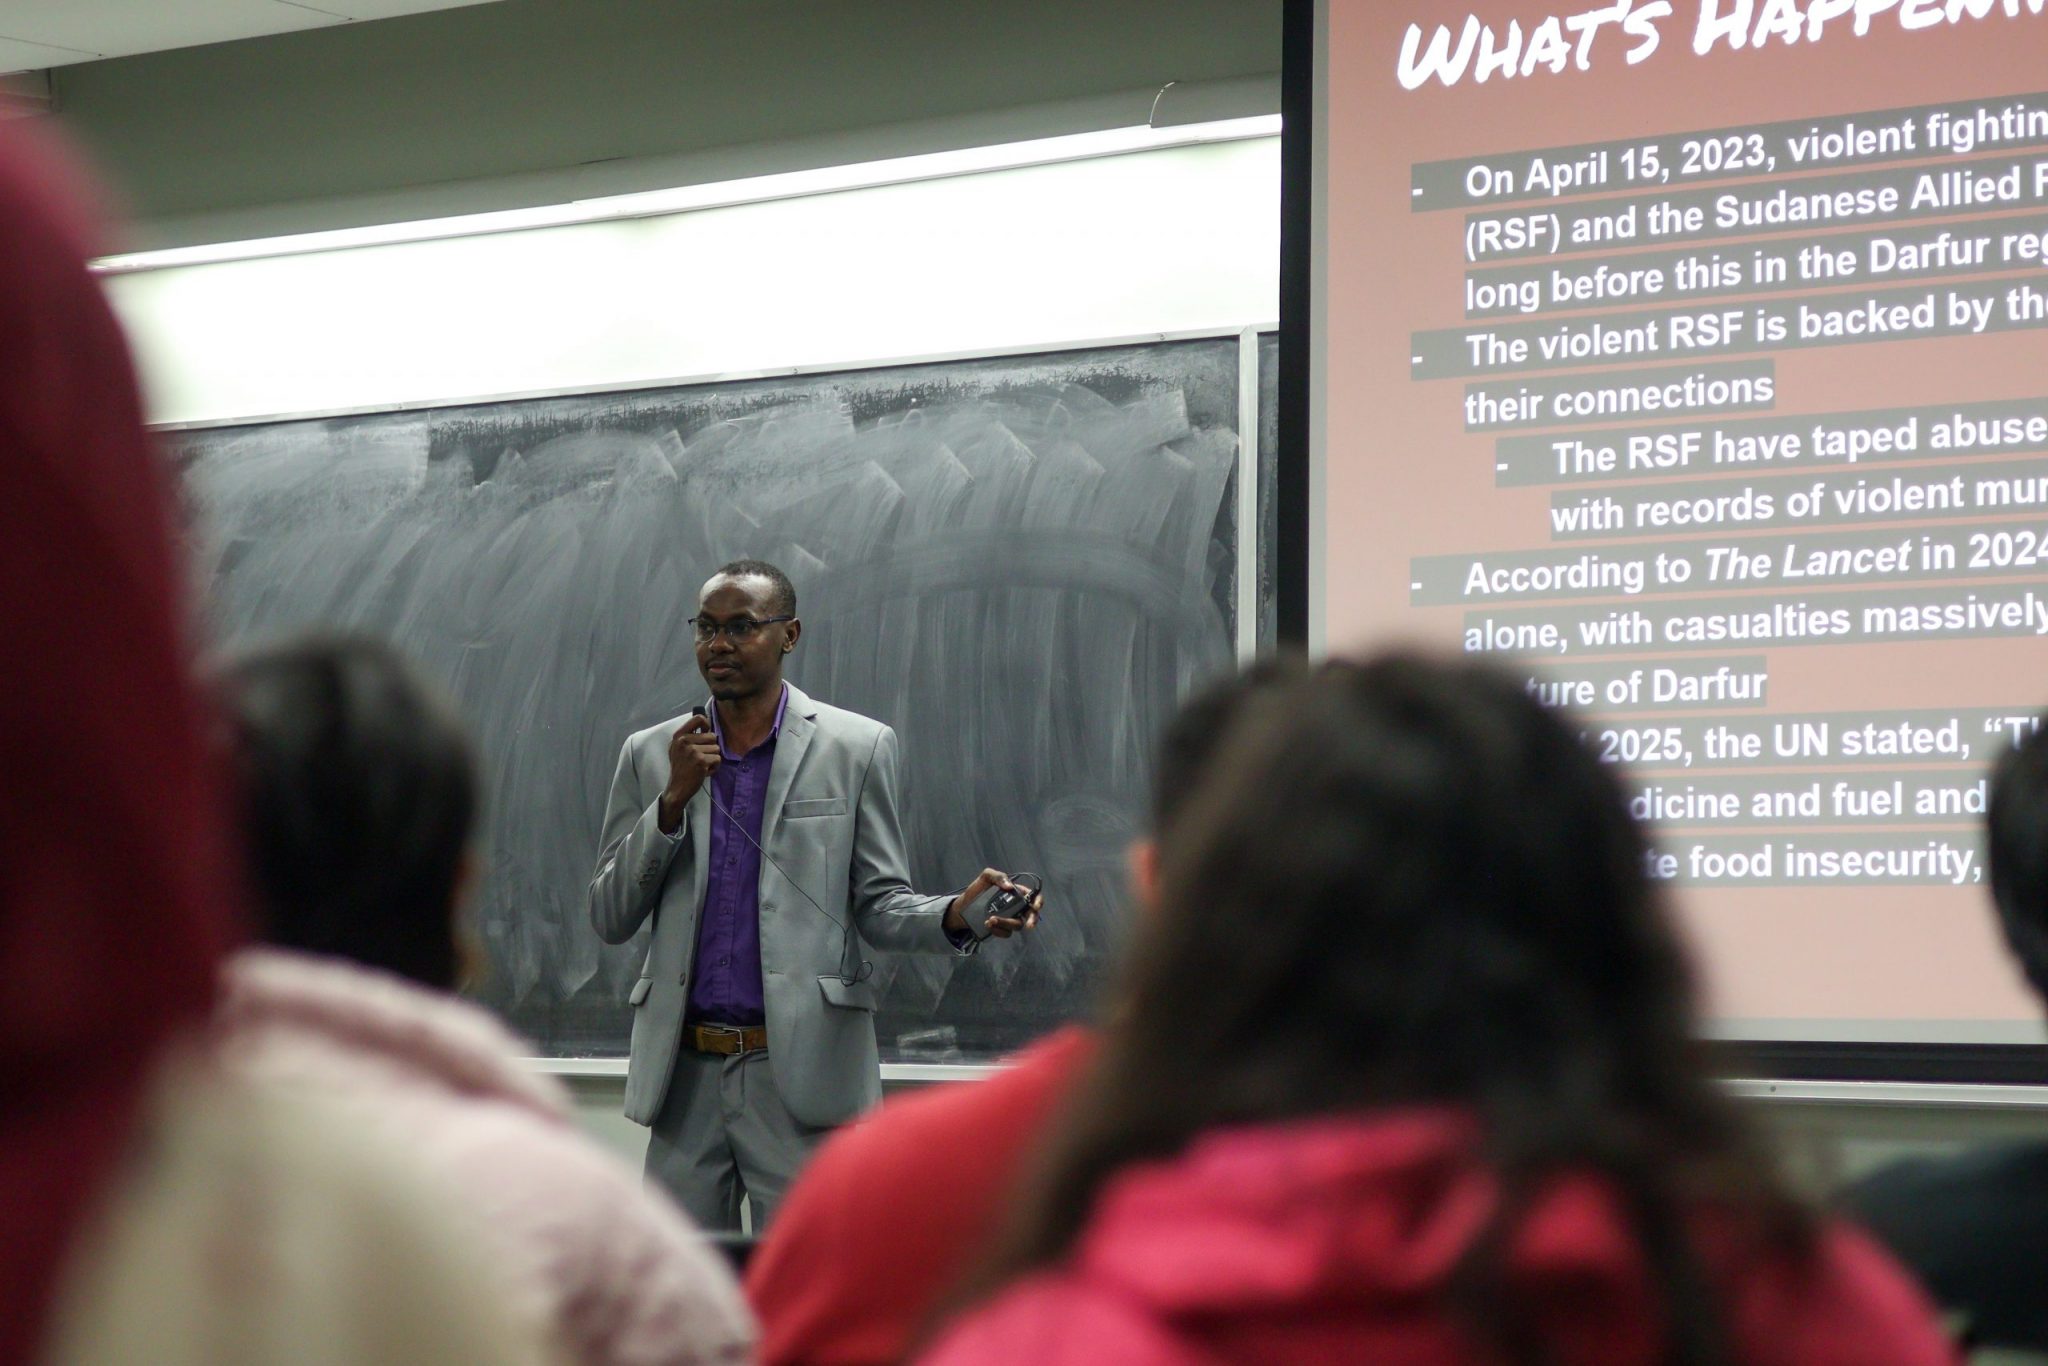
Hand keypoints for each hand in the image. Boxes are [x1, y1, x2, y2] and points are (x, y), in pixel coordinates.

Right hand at [658, 715, 719, 831]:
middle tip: (700, 758)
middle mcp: (684, 741)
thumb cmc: (680, 768)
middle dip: (710, 748)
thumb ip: (688, 737)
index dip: (706, 724)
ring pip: (716, 748)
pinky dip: (714, 766)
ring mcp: (693, 751)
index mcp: (678, 736)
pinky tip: (704, 771)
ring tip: (701, 765)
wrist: (677, 787)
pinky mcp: (701, 761)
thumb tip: (706, 725)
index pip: (698, 718)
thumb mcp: (678, 748)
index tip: (706, 731)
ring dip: (712, 758)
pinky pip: (718, 759)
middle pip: (712, 736)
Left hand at [945, 868, 1042, 938]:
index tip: (1036, 906)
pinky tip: (988, 925)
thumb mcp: (986, 877)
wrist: (963, 906)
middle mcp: (1016, 907)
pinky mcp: (1002, 929)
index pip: (1033, 896)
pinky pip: (1006, 933)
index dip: (1038, 901)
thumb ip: (998, 876)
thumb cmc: (977, 890)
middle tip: (1029, 925)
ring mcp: (1010, 919)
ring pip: (1017, 925)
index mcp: (1016, 893)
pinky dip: (998, 931)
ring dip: (1006, 924)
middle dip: (1032, 920)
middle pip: (1031, 915)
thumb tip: (1010, 886)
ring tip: (990, 920)